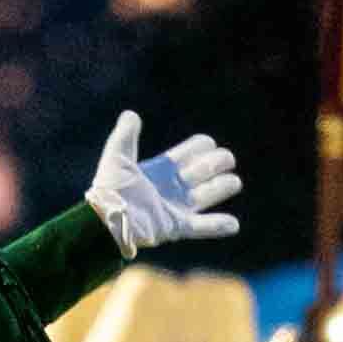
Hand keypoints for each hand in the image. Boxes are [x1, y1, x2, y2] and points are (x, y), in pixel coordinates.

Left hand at [86, 111, 242, 255]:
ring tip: (234, 182)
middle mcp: (172, 187)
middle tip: (226, 160)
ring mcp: (176, 207)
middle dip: (216, 163)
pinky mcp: (176, 227)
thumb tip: (130, 114)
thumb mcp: (117, 156)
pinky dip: (218, 226)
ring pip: (206, 195)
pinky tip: (235, 225)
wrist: (107, 218)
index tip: (207, 143)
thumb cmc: (110, 188)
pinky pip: (202, 227)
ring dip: (222, 187)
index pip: (188, 153)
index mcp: (161, 169)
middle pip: (202, 171)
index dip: (200, 146)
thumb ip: (125, 135)